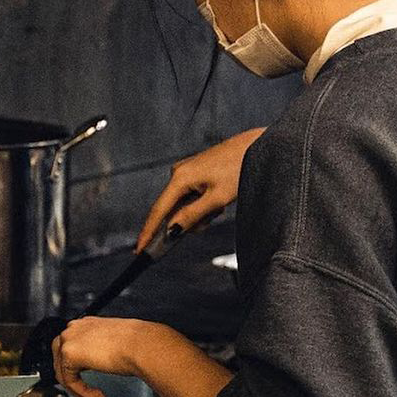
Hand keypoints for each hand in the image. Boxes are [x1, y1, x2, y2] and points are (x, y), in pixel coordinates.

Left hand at [50, 315, 171, 396]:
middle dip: (74, 381)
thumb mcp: (115, 344)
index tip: (91, 381)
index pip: (72, 348)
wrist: (143, 345)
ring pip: (64, 373)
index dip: (79, 369)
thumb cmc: (140, 343)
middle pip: (61, 361)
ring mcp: (69, 340)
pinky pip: (70, 381)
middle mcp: (75, 329)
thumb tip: (98, 362)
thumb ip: (100, 350)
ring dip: (80, 390)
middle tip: (90, 393)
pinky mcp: (69, 354)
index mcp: (86, 324)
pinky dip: (84, 393)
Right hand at [138, 128, 263, 250]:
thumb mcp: (217, 199)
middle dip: (190, 220)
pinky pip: (192, 195)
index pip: (158, 210)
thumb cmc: (239, 169)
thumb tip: (172, 230)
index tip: (139, 251)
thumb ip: (192, 215)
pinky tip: (220, 198)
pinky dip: (204, 203)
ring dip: (201, 211)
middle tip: (214, 215)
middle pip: (173, 209)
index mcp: (180, 177)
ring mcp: (186, 170)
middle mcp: (178, 172)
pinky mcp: (195, 171)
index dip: (148, 232)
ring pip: (185, 204)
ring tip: (222, 204)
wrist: (257, 146)